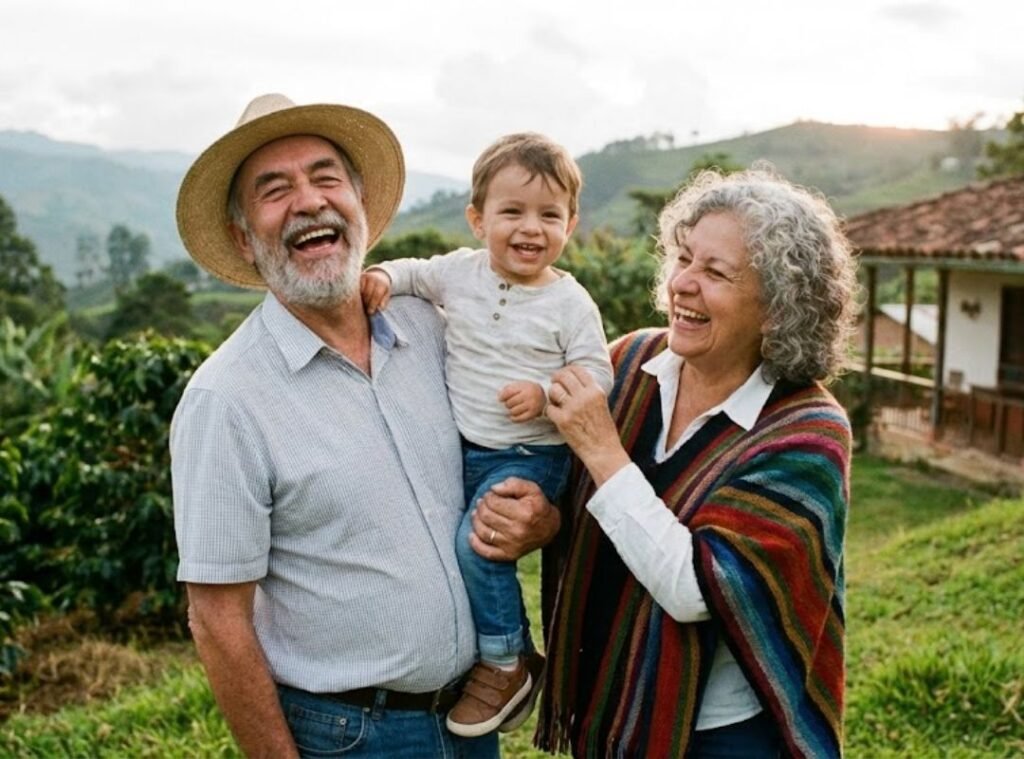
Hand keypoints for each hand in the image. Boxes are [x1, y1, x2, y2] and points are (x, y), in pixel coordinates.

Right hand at [360, 269, 391, 313]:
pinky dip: (357, 294)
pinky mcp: (359, 276)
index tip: (370, 312)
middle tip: (365, 310)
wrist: (379, 276)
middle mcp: (373, 278)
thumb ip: (384, 301)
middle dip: (366, 303)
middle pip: (367, 293)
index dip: (373, 304)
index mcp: (382, 284)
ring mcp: (365, 276)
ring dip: (361, 299)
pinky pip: (356, 287)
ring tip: (362, 305)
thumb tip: (379, 308)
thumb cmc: (383, 288)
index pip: (376, 295)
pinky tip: (358, 299)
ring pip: (361, 291)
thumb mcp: (386, 294)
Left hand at [470, 478, 560, 560]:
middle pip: (486, 516)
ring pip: (483, 532)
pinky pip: (486, 552)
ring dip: (475, 520)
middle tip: (483, 502)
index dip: (488, 496)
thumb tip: (494, 488)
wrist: (549, 528)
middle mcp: (518, 531)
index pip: (493, 502)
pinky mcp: (509, 556)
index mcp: (524, 513)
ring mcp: (512, 545)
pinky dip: (475, 543)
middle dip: (481, 506)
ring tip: (477, 513)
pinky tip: (472, 534)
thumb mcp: (532, 489)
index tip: (491, 494)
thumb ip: (514, 484)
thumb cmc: (538, 506)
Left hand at [498, 380, 545, 421]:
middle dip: (507, 404)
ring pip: (513, 411)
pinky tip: (513, 416)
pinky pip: (519, 419)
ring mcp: (531, 405)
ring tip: (512, 408)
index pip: (509, 392)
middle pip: (510, 402)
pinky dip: (513, 418)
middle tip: (509, 404)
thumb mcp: (520, 385)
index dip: (502, 396)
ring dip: (510, 411)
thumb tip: (499, 396)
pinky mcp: (532, 414)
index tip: (501, 399)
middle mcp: (529, 396)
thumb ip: (509, 388)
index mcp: (525, 387)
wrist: (543, 396)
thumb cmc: (527, 390)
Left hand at [547, 365, 629, 486]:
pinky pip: (549, 408)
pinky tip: (556, 415)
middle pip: (563, 376)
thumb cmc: (603, 429)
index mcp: (596, 391)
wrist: (603, 450)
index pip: (577, 370)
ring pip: (554, 390)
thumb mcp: (601, 403)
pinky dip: (550, 411)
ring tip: (556, 401)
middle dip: (556, 378)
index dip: (568, 370)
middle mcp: (584, 397)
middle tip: (555, 383)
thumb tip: (574, 380)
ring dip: (553, 394)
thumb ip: (589, 391)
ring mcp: (573, 408)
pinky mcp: (563, 421)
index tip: (564, 375)